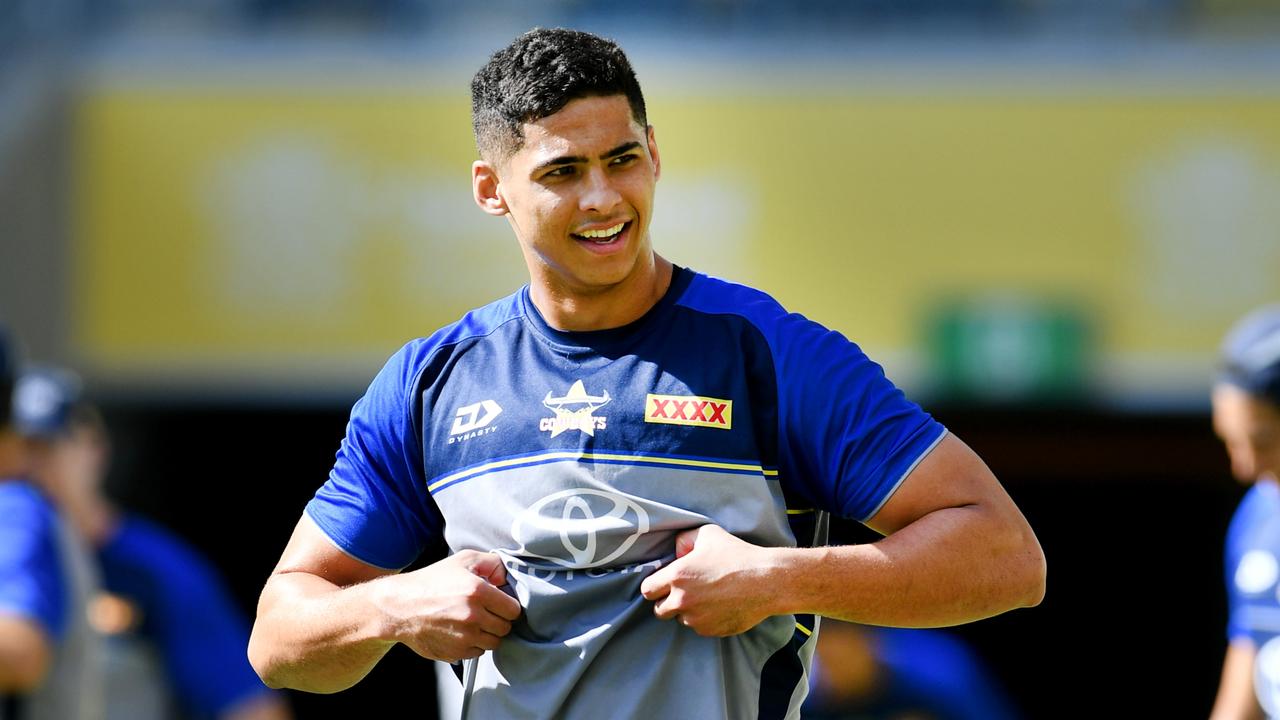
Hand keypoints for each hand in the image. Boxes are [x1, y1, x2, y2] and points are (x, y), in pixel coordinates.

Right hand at [377, 550, 521, 662]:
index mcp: (478, 591)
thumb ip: (492, 563)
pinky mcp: (455, 652)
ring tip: (472, 622)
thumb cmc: (431, 582)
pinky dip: (473, 645)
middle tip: (484, 612)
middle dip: (498, 620)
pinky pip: (478, 653)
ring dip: (487, 634)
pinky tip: (461, 631)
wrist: (400, 606)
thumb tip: (508, 577)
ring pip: (494, 643)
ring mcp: (464, 637)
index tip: (499, 604)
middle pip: (505, 628)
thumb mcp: (463, 560)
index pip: (513, 610)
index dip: (507, 606)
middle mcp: (473, 616)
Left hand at [639, 525, 779, 636]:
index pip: (647, 590)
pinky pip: (699, 628)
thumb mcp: (708, 534)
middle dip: (667, 602)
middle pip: (659, 611)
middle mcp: (682, 601)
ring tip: (706, 597)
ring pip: (681, 620)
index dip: (654, 586)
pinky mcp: (711, 631)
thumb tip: (675, 551)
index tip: (663, 584)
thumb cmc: (737, 555)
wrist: (766, 581)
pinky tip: (718, 605)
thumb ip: (684, 539)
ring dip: (687, 611)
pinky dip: (704, 620)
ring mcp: (696, 619)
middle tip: (682, 593)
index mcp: (676, 577)